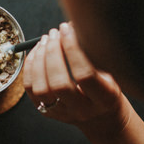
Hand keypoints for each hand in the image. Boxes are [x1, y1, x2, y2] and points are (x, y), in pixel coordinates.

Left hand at [23, 22, 131, 140]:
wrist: (102, 118)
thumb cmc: (108, 88)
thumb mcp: (112, 72)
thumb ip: (95, 54)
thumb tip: (73, 25)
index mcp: (104, 99)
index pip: (84, 75)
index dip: (73, 49)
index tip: (68, 30)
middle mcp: (82, 110)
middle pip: (59, 83)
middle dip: (53, 53)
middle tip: (55, 32)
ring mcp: (62, 113)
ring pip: (41, 88)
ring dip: (39, 59)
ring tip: (46, 39)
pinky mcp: (47, 112)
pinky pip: (31, 89)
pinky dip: (30, 67)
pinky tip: (36, 51)